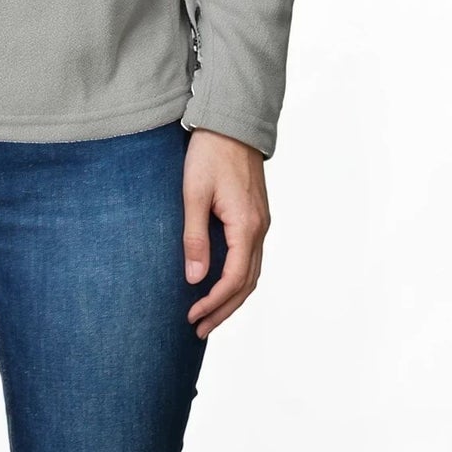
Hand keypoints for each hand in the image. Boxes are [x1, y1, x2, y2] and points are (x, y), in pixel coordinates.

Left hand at [181, 128, 269, 338]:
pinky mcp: (255, 215)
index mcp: (246, 226)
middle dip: (223, 309)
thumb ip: (194, 236)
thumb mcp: (193, 193)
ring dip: (231, 297)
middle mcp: (259, 228)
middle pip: (247, 284)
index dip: (213, 302)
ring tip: (208, 315)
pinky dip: (237, 278)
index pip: (234, 279)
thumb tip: (195, 279)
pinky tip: (219, 283)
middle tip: (198, 329)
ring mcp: (260, 222)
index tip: (191, 316)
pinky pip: (250, 257)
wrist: (231, 122)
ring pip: (252, 273)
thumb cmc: (209, 153)